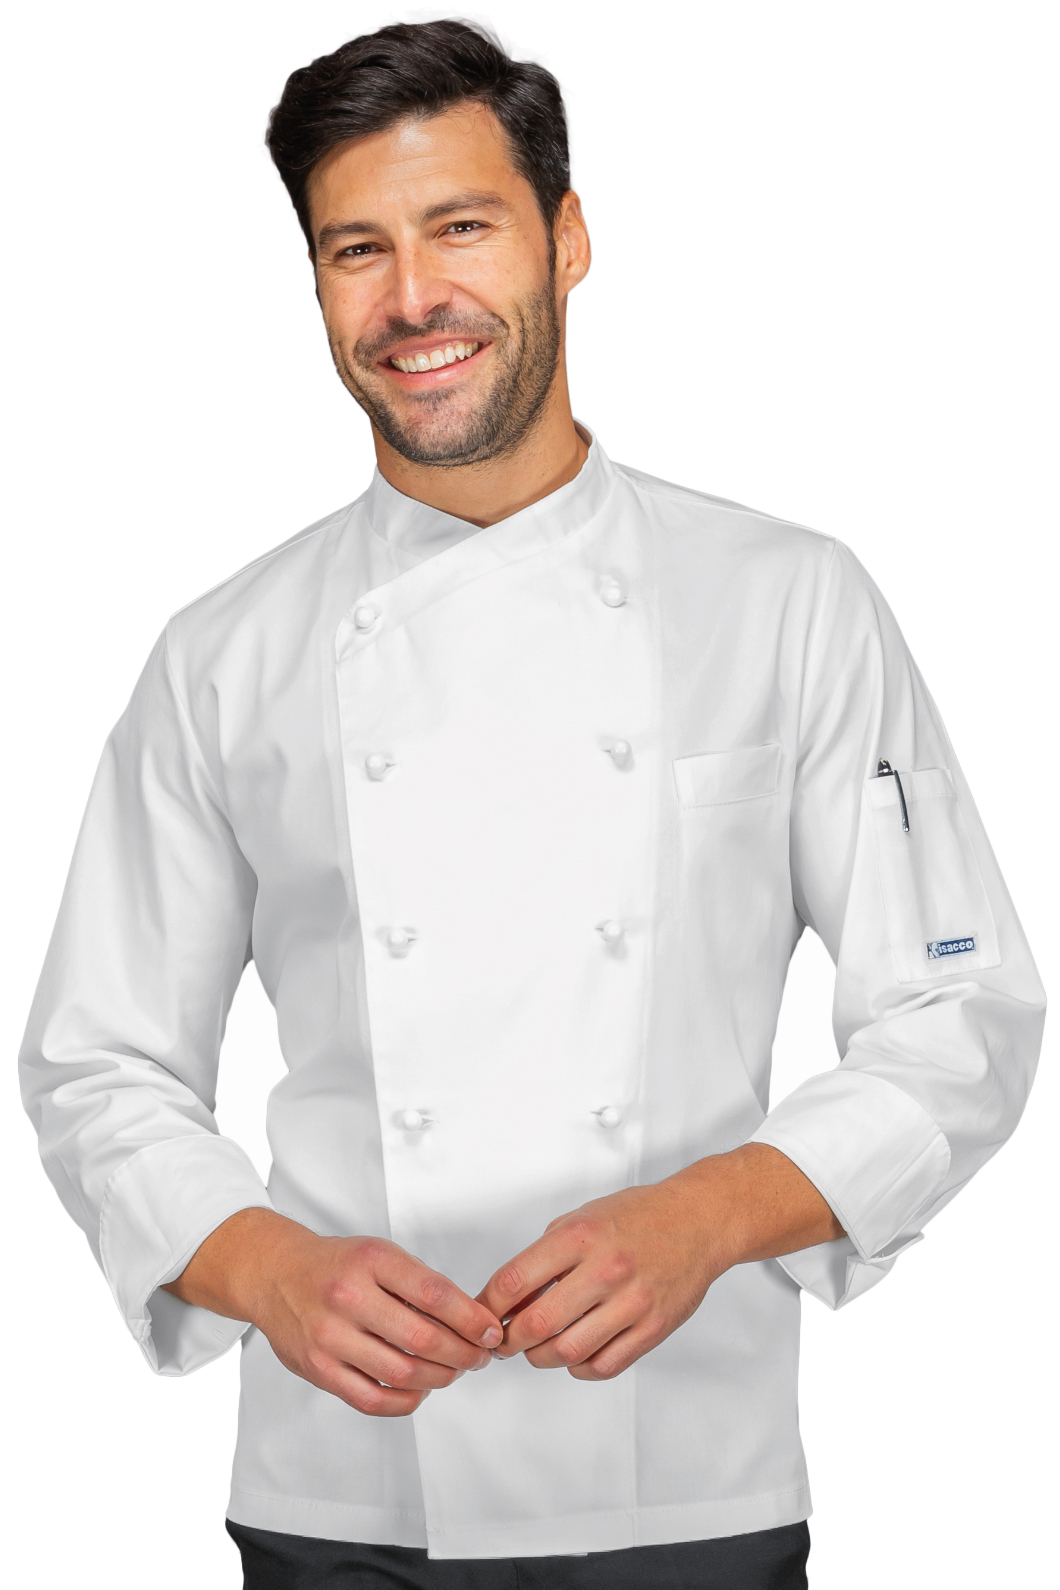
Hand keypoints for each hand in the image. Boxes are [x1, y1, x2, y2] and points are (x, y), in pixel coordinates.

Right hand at [165, 1208, 502, 1415]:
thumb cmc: (336, 1265)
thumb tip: (472, 1321)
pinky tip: (420, 1391)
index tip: (491, 1331)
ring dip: (440, 1378)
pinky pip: (371, 1399)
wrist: (274, 1273)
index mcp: (371, 1261)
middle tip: (479, 1356)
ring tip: (453, 1372)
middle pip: (423, 1339)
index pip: (435, 1294)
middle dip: (463, 1354)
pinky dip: (405, 1401)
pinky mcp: (317, 1368)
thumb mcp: (379, 1255)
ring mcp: (329, 1336)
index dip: (471, 1318)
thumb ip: (420, 1285)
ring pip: (402, 1372)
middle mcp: (348, 1297)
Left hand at [476, 1144, 842, 1380]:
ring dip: (541, 1358)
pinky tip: (574, 1354)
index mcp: (580, 1236)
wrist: (699, 1221)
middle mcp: (605, 1269)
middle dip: (508, 1342)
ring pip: (567, 1352)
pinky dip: (579, 1367)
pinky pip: (604, 1365)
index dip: (487, 1307)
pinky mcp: (654, 1328)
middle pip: (536, 1324)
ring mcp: (632, 1302)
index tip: (480, 1318)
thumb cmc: (637, 1217)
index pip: (514, 1281)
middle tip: (502, 1343)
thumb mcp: (582, 1218)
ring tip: (537, 1349)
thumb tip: (505, 1301)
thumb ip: (544, 1256)